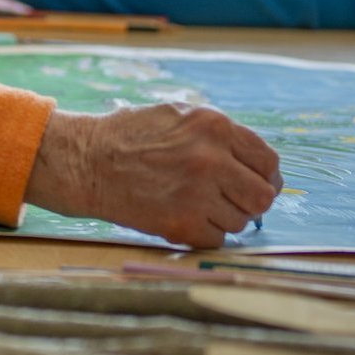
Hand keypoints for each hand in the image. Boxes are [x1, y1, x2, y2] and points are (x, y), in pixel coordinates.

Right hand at [25, 106, 280, 248]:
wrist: (86, 163)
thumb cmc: (129, 137)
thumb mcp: (179, 115)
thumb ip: (219, 135)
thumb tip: (256, 162)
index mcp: (214, 127)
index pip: (268, 162)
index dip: (266, 177)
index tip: (256, 184)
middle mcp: (211, 160)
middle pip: (262, 197)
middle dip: (251, 202)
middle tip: (233, 202)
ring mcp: (197, 194)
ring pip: (240, 221)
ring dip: (224, 218)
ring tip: (196, 205)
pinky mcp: (180, 224)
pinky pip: (216, 239)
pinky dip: (204, 234)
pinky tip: (183, 217)